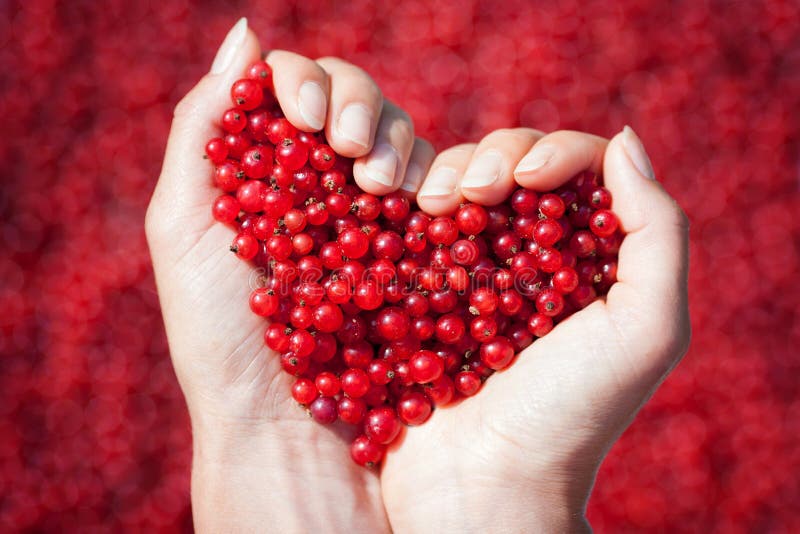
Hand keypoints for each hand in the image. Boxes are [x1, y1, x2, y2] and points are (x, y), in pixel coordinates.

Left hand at [145, 18, 433, 531]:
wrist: (280, 425)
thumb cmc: (220, 332)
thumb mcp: (183, 225)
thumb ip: (203, 124)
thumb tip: (246, 32)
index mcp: (269, 169)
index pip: (293, 92)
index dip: (304, 85)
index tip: (304, 119)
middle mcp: (325, 183)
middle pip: (355, 103)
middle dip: (356, 108)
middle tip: (347, 148)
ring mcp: (377, 214)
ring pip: (401, 137)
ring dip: (393, 142)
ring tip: (377, 184)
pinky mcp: (419, 248)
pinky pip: (438, 191)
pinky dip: (432, 178)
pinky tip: (417, 198)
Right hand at [381, 128, 689, 531]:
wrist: (481, 489)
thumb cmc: (569, 416)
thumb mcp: (645, 330)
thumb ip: (658, 233)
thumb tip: (623, 138)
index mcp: (583, 255)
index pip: (574, 168)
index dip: (552, 152)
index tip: (524, 181)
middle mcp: (524, 254)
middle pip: (507, 163)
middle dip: (488, 160)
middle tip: (467, 197)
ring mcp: (463, 270)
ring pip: (452, 184)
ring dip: (439, 177)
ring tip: (430, 209)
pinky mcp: (412, 290)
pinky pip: (404, 226)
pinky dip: (399, 206)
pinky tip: (397, 211)